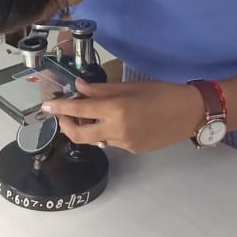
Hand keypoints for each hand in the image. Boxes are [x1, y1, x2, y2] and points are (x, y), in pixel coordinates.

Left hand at [41, 79, 206, 153]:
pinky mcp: (132, 150)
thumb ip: (101, 90)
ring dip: (88, 127)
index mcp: (116, 110)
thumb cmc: (163, 93)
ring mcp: (124, 144)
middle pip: (79, 135)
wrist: (191, 113)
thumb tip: (79, 87)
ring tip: (93, 113)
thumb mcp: (130, 87)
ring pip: (95, 139)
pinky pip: (111, 141)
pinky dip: (106, 131)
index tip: (46, 105)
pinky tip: (117, 119)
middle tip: (64, 113)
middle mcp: (116, 130)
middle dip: (66, 125)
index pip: (78, 111)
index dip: (59, 108)